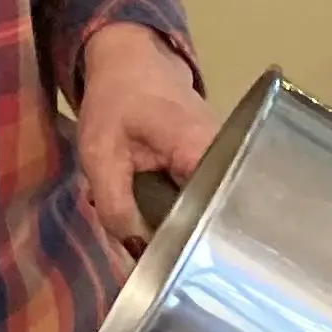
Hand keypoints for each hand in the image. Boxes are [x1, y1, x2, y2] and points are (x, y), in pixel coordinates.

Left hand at [75, 24, 219, 247]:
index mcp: (205, 151)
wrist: (133, 62)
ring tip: (157, 248)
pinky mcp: (220, 169)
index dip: (191, 247)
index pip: (214, 214)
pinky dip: (183, 217)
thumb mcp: (100, 153)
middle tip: (153, 263)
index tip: (166, 269)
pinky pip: (205, 204)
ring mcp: (229, 164)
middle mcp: (231, 160)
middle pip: (216, 220)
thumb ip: (116, 204)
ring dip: (181, 231)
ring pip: (210, 215)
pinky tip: (162, 227)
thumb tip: (137, 251)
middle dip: (183, 246)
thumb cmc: (115, 100)